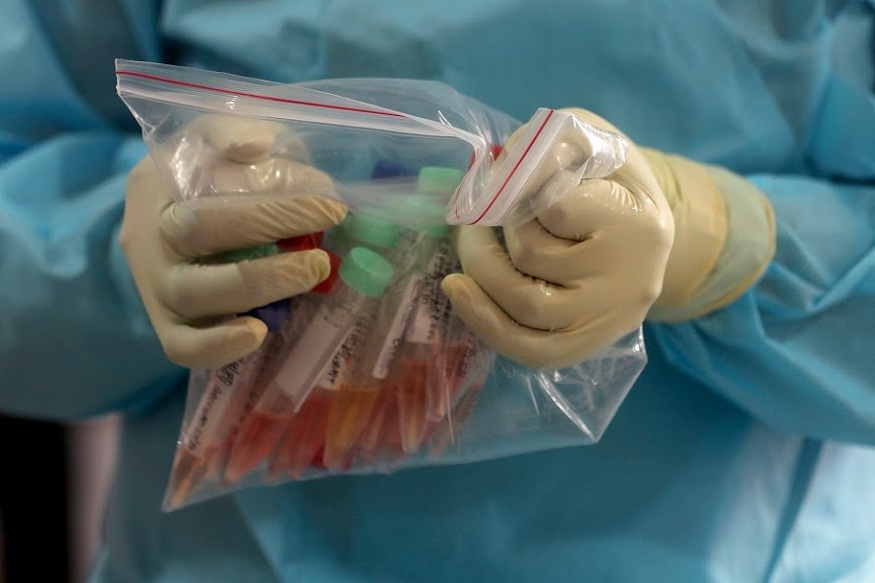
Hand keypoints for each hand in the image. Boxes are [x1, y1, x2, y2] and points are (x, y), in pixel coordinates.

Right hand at [120, 115, 346, 369]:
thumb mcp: (219, 141)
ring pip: (192, 291)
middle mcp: (149, 233)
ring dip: (259, 282)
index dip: (266, 182)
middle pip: (197, 229)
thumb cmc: (209, 180)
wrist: (168, 228)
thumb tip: (254, 147)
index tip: (326, 191)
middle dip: (270, 222)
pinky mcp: (167, 327)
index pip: (204, 173)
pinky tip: (260, 331)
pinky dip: (220, 346)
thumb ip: (236, 132)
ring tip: (313, 270)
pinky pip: (181, 348)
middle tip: (331, 219)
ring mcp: (154, 285)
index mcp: (158, 181)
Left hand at [442, 107, 774, 368]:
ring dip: (482, 270)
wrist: (640, 230)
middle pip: (533, 256)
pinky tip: (458, 289)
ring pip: (526, 304)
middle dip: (490, 230)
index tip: (513, 175)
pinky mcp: (586, 346)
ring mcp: (609, 320)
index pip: (557, 207)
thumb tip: (494, 174)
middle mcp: (631, 280)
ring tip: (471, 242)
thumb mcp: (588, 140)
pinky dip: (483, 319)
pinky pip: (529, 348)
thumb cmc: (606, 178)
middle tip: (476, 212)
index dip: (518, 188)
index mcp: (639, 222)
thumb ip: (548, 147)